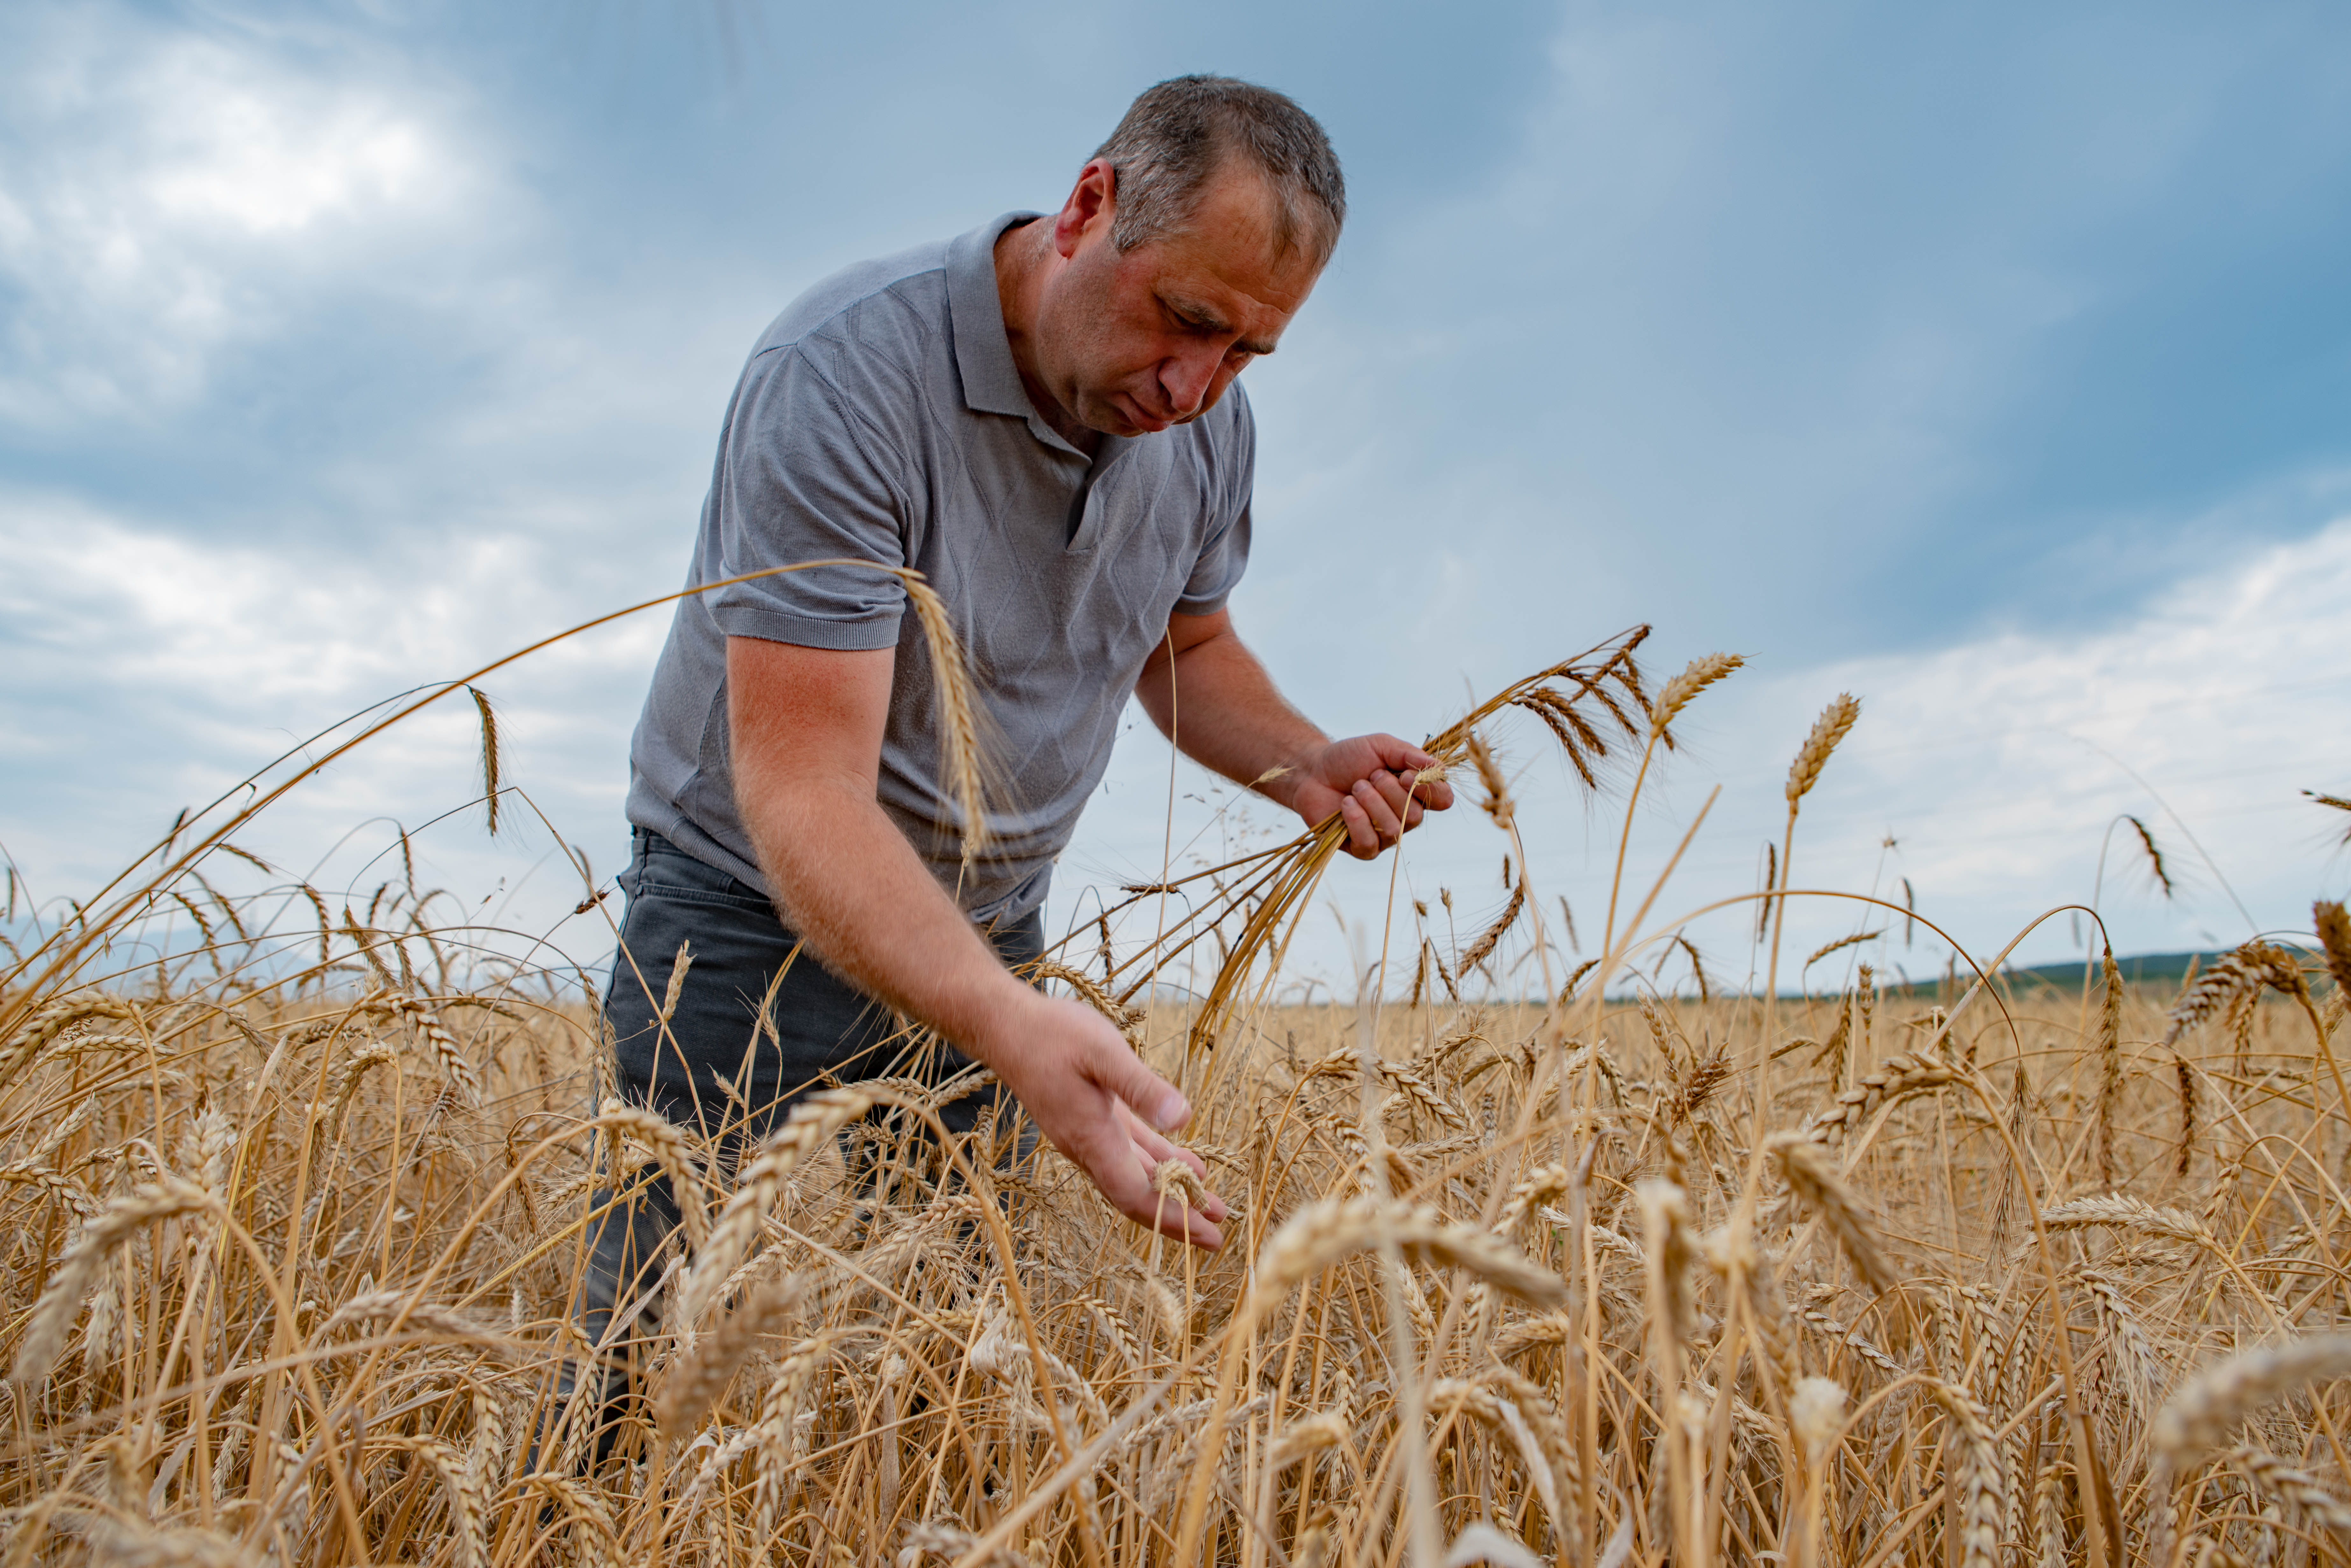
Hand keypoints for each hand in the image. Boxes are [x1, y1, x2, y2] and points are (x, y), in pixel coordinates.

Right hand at [978, 992, 1228, 1248]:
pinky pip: (1129, 1150)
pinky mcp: (1091, 1118)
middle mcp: (1087, 1146)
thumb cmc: (1052, 1034)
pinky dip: (1157, 1159)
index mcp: (1091, 1137)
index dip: (1171, 1218)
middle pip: (1136, 1195)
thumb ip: (1141, 1086)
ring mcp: (1088, 1134)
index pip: (1134, 1194)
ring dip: (1171, 1189)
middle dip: (1177, 1216)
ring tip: (1210, 1203)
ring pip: (1134, 1174)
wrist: (1006, 1027)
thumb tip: (1182, 1117)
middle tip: (1217, 1235)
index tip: (1209, 1236)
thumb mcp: (1102, 1052)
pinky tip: (1185, 1160)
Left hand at [1278, 734, 1454, 860]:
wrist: (1313, 771)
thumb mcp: (1381, 746)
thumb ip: (1409, 754)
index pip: (1443, 800)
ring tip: (1355, 788)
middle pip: (1415, 816)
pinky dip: (1356, 820)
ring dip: (1370, 802)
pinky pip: (1369, 844)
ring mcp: (1383, 836)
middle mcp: (1405, 817)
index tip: (1407, 775)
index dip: (1429, 790)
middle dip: (1389, 791)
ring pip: (1392, 830)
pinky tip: (1345, 805)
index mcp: (1415, 792)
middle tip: (1370, 776)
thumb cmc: (1349, 758)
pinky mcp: (1361, 848)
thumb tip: (1438, 768)